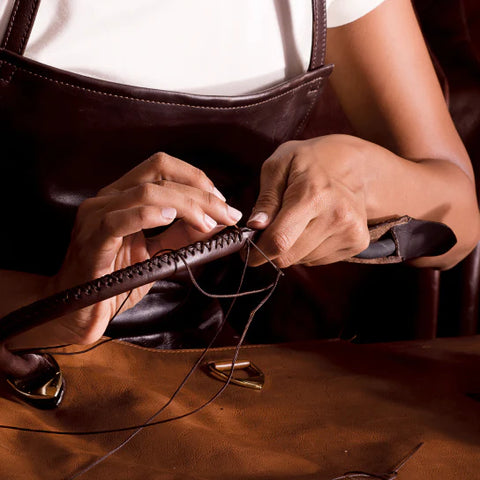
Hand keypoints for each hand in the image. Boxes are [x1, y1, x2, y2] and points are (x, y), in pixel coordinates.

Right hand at [13, 153, 241, 346]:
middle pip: (159, 175)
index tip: (222, 201)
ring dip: (186, 204)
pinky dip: (148, 215)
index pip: (161, 167)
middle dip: (201, 193)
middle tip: (227, 213)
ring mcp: (96, 218)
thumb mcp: (158, 253)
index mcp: (122, 197)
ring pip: (146, 193)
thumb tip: (217, 220)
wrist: (79, 311)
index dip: (195, 178)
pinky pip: (119, 220)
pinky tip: (171, 218)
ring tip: (208, 223)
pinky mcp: (92, 242)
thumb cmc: (116, 280)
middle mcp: (107, 199)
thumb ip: (183, 235)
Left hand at [247, 135, 369, 266]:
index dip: (257, 251)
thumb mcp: (279, 166)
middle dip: (272, 248)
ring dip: (292, 247)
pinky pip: (318, 261)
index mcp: (313, 195)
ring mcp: (350, 231)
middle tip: (271, 229)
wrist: (355, 165)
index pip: (279, 240)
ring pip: (302, 260)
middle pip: (288, 256)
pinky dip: (308, 249)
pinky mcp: (358, 242)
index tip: (246, 249)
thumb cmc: (310, 162)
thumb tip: (255, 226)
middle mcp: (336, 216)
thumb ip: (266, 199)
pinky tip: (314, 226)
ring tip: (299, 220)